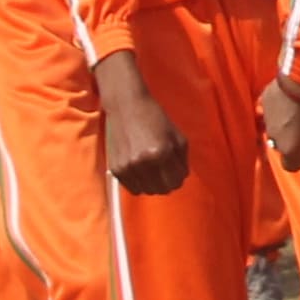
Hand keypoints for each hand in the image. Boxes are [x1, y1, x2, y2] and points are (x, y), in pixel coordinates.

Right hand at [94, 54, 186, 195]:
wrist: (126, 107)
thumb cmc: (156, 118)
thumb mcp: (178, 136)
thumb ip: (183, 160)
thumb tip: (181, 177)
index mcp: (162, 153)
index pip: (176, 182)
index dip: (178, 177)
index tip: (176, 170)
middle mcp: (144, 164)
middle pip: (162, 190)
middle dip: (167, 182)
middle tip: (165, 170)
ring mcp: (128, 168)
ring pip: (147, 191)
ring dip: (153, 184)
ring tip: (152, 169)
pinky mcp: (116, 170)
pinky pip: (132, 188)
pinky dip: (139, 183)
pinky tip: (140, 169)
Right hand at [260, 73, 299, 172]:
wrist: (297, 81)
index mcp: (289, 150)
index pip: (293, 166)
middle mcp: (274, 140)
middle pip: (285, 147)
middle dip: (297, 141)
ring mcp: (267, 123)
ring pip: (278, 130)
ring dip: (289, 126)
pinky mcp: (264, 106)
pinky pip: (274, 113)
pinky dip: (283, 110)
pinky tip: (294, 100)